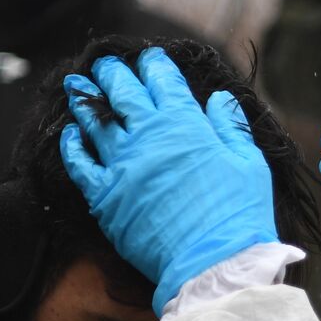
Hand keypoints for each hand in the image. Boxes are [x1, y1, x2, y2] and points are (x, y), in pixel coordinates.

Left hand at [59, 48, 277, 315]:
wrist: (212, 263)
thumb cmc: (238, 214)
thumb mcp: (250, 163)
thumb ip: (231, 126)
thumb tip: (218, 98)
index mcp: (186, 124)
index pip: (163, 81)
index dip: (155, 65)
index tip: (150, 58)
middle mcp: (149, 136)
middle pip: (122, 94)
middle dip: (113, 74)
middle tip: (105, 65)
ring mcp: (123, 165)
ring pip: (95, 121)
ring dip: (85, 99)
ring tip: (76, 85)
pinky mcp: (105, 196)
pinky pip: (79, 163)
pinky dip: (72, 144)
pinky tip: (70, 134)